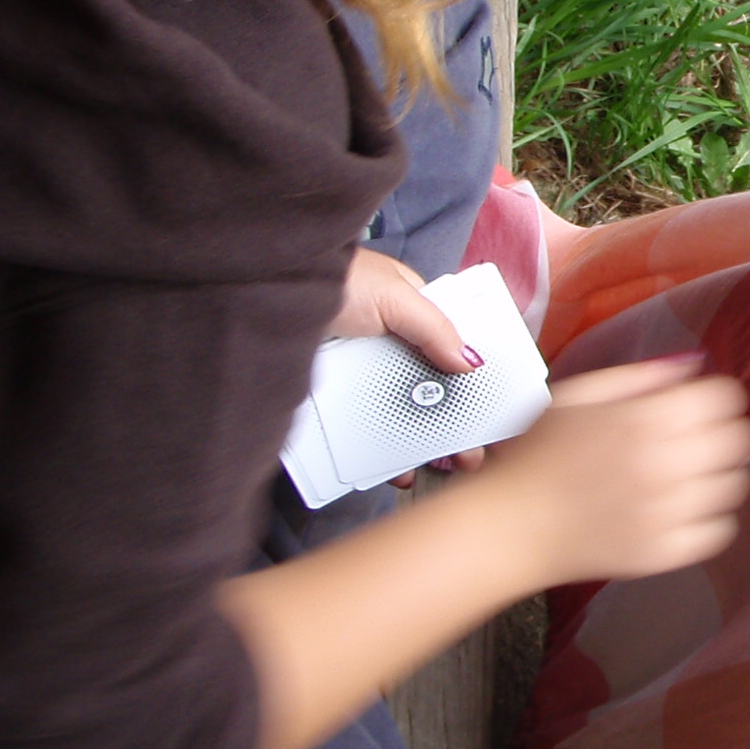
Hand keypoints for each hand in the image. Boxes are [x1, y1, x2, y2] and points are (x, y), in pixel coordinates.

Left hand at [332, 248, 486, 479]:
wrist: (258, 292)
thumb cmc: (330, 278)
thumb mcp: (393, 296)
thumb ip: (435, 328)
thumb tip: (472, 362)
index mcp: (410, 310)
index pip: (451, 347)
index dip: (472, 380)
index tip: (491, 414)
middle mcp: (388, 341)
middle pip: (430, 387)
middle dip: (454, 422)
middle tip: (473, 457)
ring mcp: (362, 369)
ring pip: (400, 411)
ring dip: (423, 441)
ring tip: (441, 468)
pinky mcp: (335, 393)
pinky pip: (365, 425)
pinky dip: (382, 450)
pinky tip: (396, 469)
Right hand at [469, 357, 749, 587]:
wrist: (509, 525)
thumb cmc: (537, 455)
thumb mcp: (579, 394)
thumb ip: (640, 376)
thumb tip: (693, 365)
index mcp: (646, 417)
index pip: (726, 397)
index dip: (713, 398)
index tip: (696, 407)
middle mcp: (665, 463)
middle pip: (739, 439)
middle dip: (719, 433)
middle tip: (692, 441)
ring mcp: (669, 512)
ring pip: (734, 485)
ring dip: (714, 476)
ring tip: (681, 478)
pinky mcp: (666, 552)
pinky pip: (720, 531)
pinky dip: (707, 519)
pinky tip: (677, 511)